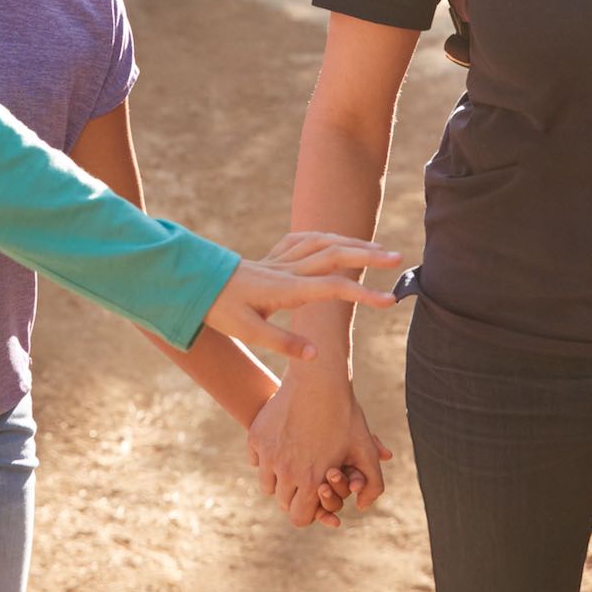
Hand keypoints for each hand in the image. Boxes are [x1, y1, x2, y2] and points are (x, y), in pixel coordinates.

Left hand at [205, 232, 404, 361]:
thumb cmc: (219, 309)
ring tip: (378, 250)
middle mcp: (288, 270)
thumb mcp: (247, 332)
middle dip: (369, 255)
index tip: (390, 301)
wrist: (192, 282)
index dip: (364, 292)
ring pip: (323, 243)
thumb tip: (315, 354)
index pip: (334, 288)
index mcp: (287, 289)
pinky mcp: (271, 258)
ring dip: (352, 243)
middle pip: (336, 255)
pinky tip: (333, 240)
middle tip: (399, 259)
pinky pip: (303, 240)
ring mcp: (280, 261)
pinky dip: (325, 237)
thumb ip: (282, 342)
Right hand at [249, 362, 392, 528]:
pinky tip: (281, 445)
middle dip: (294, 496)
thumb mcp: (366, 449)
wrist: (318, 379)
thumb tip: (360, 507)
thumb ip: (373, 484)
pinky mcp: (255, 438)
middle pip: (282, 502)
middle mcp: (285, 473)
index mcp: (311, 482)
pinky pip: (256, 461)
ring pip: (266, 484)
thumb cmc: (345, 415)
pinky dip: (266, 459)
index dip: (308, 512)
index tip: (313, 499)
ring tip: (293, 463)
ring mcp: (267, 455)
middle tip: (305, 478)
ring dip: (278, 479)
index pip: (299, 518)